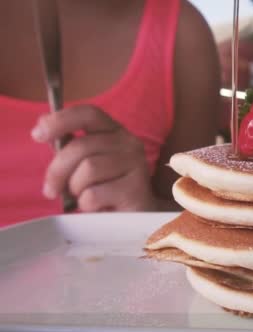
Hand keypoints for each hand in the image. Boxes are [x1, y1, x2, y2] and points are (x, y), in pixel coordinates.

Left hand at [31, 105, 157, 211]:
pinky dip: (86, 205)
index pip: (89, 114)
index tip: (37, 135)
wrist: (136, 217)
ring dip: (76, 188)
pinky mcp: (136, 190)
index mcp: (115, 132)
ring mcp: (136, 165)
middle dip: (57, 170)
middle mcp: (129, 143)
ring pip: (88, 169)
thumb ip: (69, 146)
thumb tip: (42, 128)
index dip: (60, 120)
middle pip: (81, 146)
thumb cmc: (107, 189)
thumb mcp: (86, 164)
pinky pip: (94, 194)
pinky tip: (97, 208)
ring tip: (83, 197)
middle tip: (50, 190)